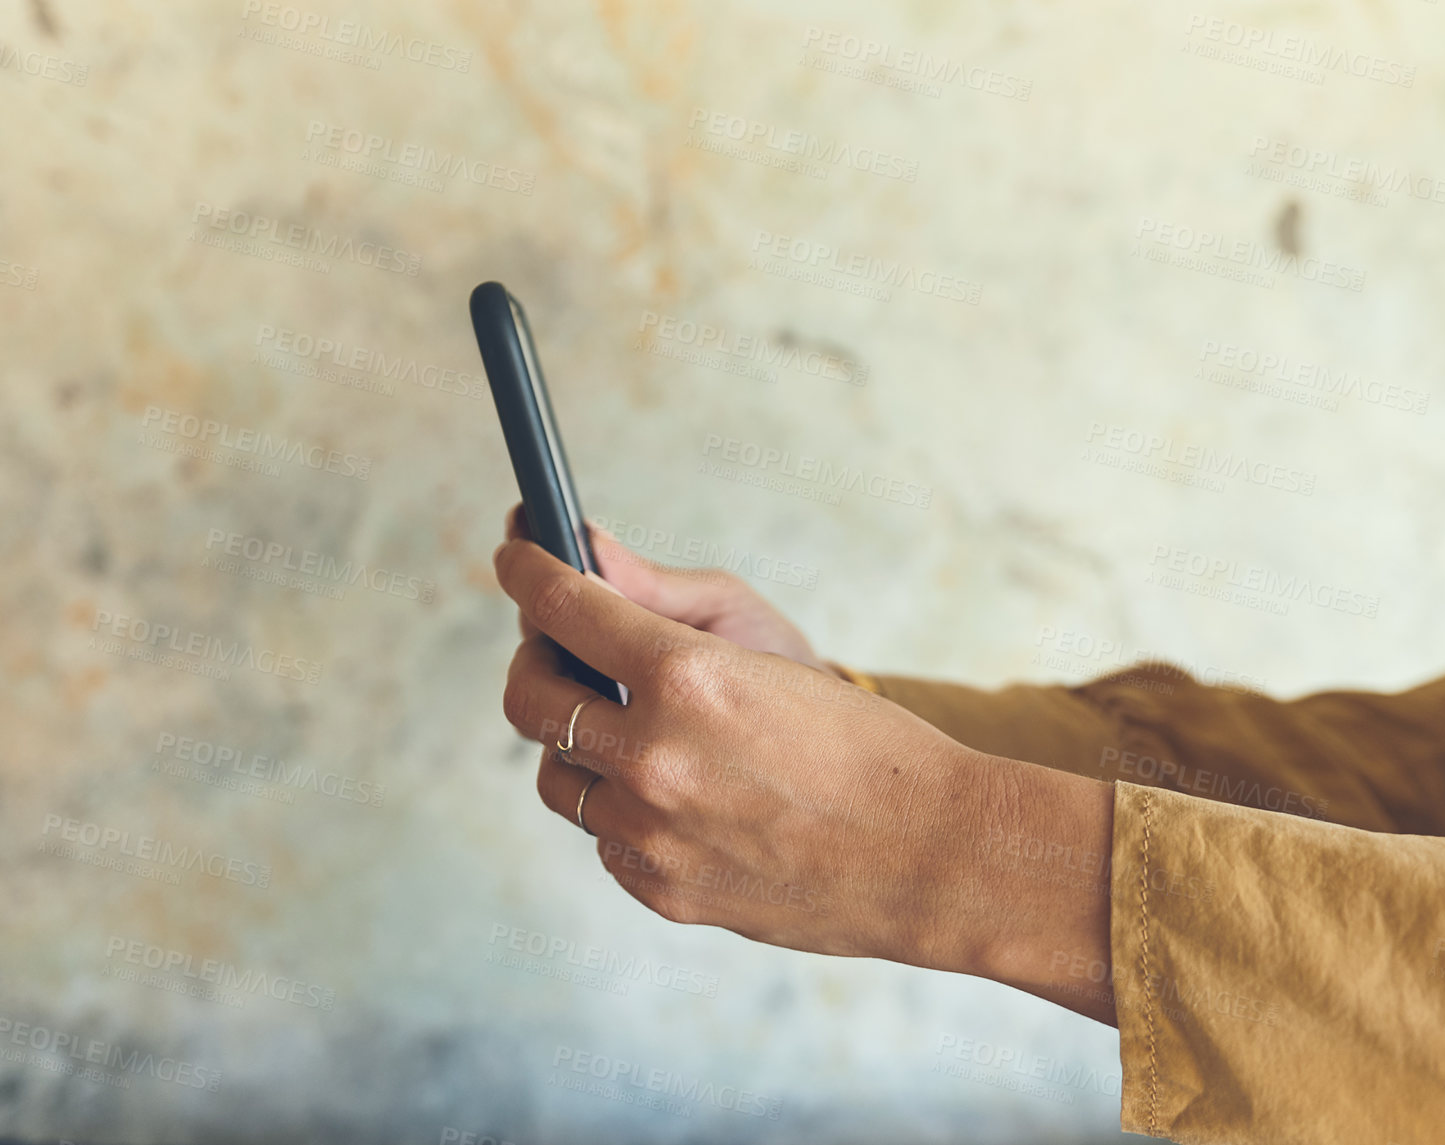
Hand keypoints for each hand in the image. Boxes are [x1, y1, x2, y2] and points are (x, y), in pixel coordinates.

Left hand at [493, 535, 1116, 1021]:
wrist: (928, 854)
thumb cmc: (860, 738)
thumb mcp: (766, 634)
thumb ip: (661, 593)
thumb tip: (583, 553)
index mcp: (687, 679)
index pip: (561, 606)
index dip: (525, 569)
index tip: (517, 557)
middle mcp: (654, 759)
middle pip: (527, 696)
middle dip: (534, 657)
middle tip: (563, 645)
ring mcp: (650, 836)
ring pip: (558, 774)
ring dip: (580, 739)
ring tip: (635, 726)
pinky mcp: (659, 890)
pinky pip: (602, 835)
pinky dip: (622, 804)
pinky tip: (675, 790)